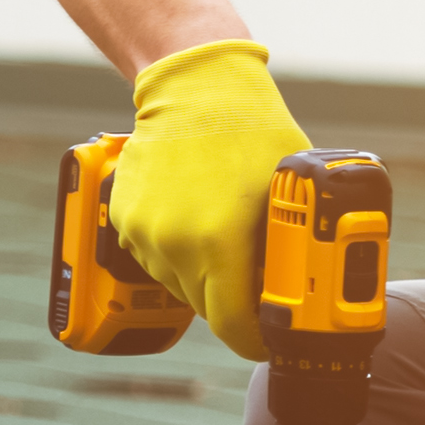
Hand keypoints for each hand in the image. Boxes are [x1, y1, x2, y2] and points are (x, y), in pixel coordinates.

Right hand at [109, 40, 308, 361]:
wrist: (196, 86)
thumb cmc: (251, 130)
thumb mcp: (288, 193)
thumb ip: (290, 249)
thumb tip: (300, 294)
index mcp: (217, 242)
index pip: (233, 326)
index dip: (256, 338)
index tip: (269, 335)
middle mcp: (173, 244)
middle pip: (206, 307)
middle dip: (233, 301)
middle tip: (258, 277)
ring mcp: (142, 232)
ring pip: (178, 283)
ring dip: (203, 275)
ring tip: (225, 236)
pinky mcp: (124, 217)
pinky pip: (155, 256)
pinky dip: (177, 250)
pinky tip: (197, 218)